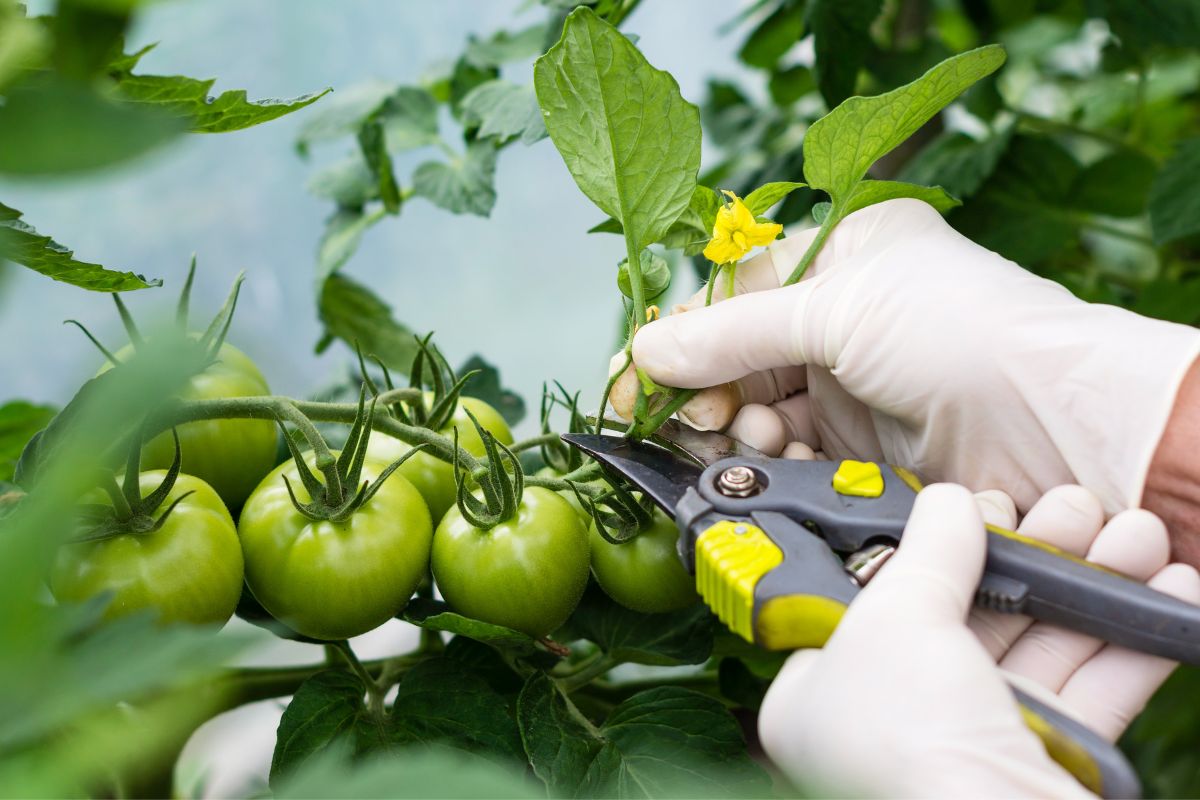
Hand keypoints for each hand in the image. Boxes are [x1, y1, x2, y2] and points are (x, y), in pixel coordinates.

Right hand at [628, 199, 1199, 515]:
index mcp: (840, 253)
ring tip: (745, 439)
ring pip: (754, 409)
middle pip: (735, 356)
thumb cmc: (960, 332)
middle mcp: (840, 314)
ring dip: (735, 430)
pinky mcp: (860, 443)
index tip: (634, 379)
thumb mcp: (836, 310)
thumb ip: (732, 333)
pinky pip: (787, 450)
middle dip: (704, 390)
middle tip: (690, 420)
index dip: (680, 336)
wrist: (1055, 425)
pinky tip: (771, 461)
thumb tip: (646, 347)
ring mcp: (849, 381)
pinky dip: (769, 460)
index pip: (731, 291)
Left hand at [757, 483, 1199, 798]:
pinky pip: (1088, 690)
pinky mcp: (1039, 762)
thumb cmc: (912, 746)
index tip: (984, 505)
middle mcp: (894, 718)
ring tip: (1139, 535)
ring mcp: (968, 742)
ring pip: (1038, 644)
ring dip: (1095, 584)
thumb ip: (928, 553)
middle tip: (1077, 507)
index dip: (933, 546)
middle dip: (1037, 552)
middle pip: (971, 612)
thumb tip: (949, 503)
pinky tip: (1168, 590)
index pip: (878, 598)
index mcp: (826, 690)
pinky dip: (1130, 641)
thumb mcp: (898, 619)